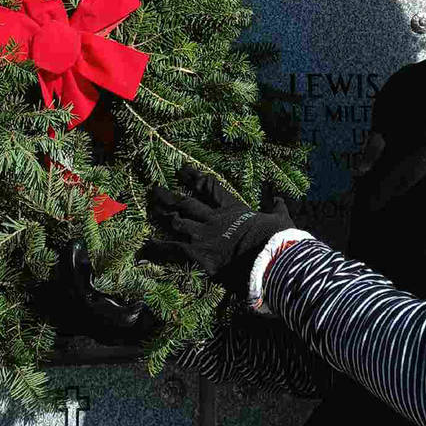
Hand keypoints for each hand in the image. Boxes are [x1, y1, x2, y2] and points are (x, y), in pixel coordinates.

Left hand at [141, 166, 294, 297]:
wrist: (271, 255)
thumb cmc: (278, 237)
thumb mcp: (281, 218)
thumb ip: (277, 208)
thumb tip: (280, 198)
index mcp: (232, 208)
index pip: (210, 188)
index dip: (194, 177)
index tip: (182, 169)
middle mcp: (214, 219)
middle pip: (186, 203)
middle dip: (169, 196)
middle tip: (155, 189)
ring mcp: (204, 234)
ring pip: (177, 221)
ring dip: (162, 216)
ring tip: (150, 210)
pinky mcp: (198, 253)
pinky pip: (172, 248)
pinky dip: (158, 247)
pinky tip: (145, 246)